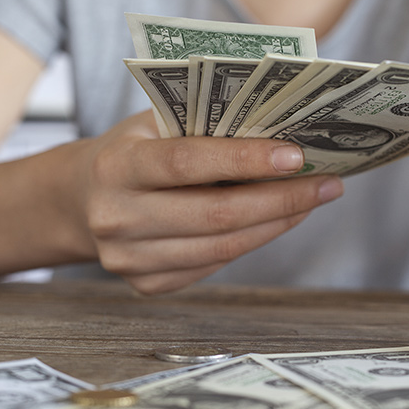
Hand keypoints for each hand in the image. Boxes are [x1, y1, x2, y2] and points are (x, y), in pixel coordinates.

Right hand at [72, 110, 343, 293]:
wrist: (82, 199)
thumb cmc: (134, 151)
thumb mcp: (155, 124)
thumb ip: (205, 125)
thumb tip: (283, 131)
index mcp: (115, 166)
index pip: (186, 164)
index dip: (244, 161)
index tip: (297, 155)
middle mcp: (116, 218)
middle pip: (214, 215)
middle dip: (280, 199)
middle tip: (327, 184)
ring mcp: (128, 259)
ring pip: (222, 247)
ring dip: (276, 224)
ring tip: (312, 200)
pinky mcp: (145, 284)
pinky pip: (214, 265)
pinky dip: (253, 241)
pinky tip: (278, 220)